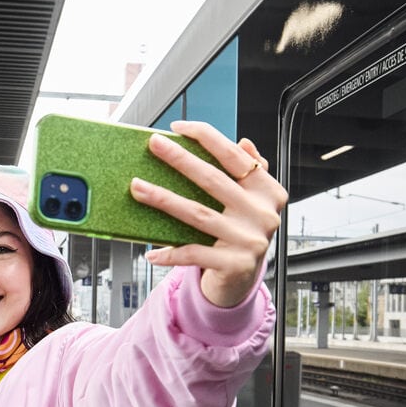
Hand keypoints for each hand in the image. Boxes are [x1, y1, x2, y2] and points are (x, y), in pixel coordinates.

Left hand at [132, 122, 286, 307]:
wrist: (244, 279)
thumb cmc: (242, 232)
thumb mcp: (253, 201)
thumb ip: (252, 172)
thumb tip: (243, 143)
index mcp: (267, 192)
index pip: (234, 157)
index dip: (206, 138)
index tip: (178, 127)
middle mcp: (262, 214)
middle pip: (213, 180)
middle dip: (179, 159)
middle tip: (155, 144)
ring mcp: (249, 240)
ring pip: (197, 214)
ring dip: (163, 199)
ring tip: (138, 187)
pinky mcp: (234, 264)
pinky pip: (194, 254)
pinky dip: (170, 254)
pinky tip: (151, 251)